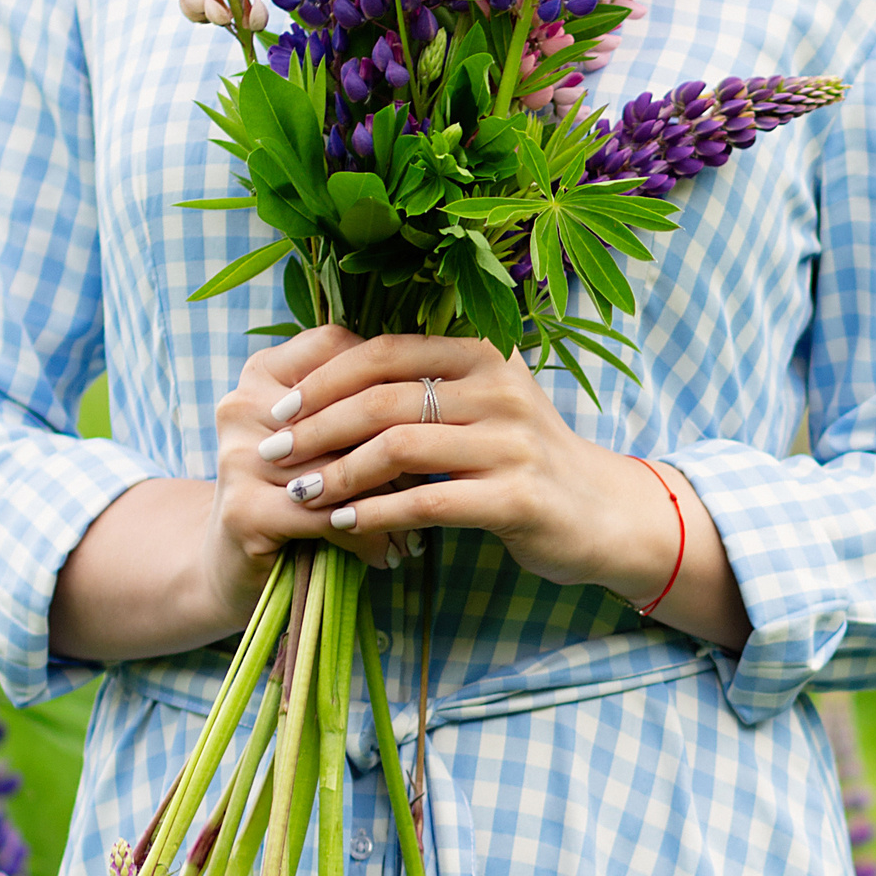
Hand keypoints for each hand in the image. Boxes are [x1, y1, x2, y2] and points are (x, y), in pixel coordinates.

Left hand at [245, 329, 748, 644]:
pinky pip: (427, 502)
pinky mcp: (517, 497)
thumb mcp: (482, 404)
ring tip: (299, 492)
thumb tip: (326, 380)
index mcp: (484, 353)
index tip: (278, 409)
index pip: (385, 351)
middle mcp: (500, 389)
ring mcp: (512, 443)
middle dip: (316, 427)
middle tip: (271, 453)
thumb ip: (423, 385)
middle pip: (384, 398)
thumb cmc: (524, 458)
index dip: (322, 379)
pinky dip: (377, 513)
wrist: (604, 514)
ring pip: (399, 448)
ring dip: (337, 473)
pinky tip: (345, 525)